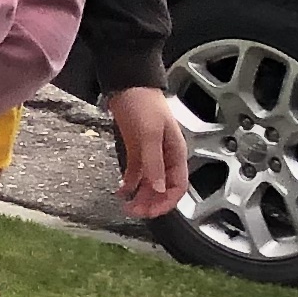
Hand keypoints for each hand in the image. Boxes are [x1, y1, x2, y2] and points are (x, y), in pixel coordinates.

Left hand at [109, 82, 186, 218]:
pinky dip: (129, 183)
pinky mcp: (136, 149)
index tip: (151, 212)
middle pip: (162, 188)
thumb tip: (157, 188)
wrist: (127, 84)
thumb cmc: (143, 103)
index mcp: (176, 153)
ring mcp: (150, 153)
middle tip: (133, 212)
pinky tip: (120, 191)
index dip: (166, 202)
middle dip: (151, 202)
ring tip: (126, 206)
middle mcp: (165, 156)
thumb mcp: (149, 134)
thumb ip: (153, 162)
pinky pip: (135, 172)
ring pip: (149, 183)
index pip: (177, 186)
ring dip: (140, 196)